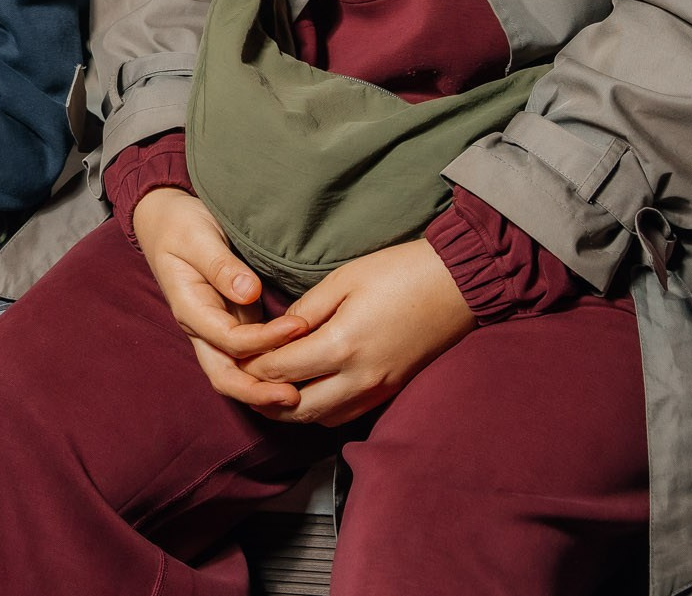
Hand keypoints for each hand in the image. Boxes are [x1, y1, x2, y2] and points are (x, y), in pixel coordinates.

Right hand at [132, 188, 308, 413]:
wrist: (166, 220)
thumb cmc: (180, 226)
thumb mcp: (197, 238)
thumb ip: (221, 266)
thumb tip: (249, 293)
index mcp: (190, 308)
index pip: (229, 340)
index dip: (264, 340)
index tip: (298, 327)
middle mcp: (202, 328)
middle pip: (226, 377)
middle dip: (258, 392)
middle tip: (295, 396)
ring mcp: (217, 330)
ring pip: (238, 375)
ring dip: (265, 388)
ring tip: (302, 393)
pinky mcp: (233, 325)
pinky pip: (250, 359)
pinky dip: (270, 370)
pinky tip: (297, 370)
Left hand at [238, 240, 476, 426]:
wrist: (456, 285)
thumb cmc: (398, 272)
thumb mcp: (343, 280)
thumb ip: (305, 311)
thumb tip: (277, 332)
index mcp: (341, 346)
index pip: (278, 370)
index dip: (251, 365)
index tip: (234, 354)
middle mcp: (358, 378)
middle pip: (294, 408)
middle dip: (262, 396)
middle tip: (243, 378)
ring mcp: (377, 390)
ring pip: (319, 419)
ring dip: (290, 408)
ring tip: (269, 386)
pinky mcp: (390, 392)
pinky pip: (344, 414)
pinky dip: (319, 409)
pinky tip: (307, 389)